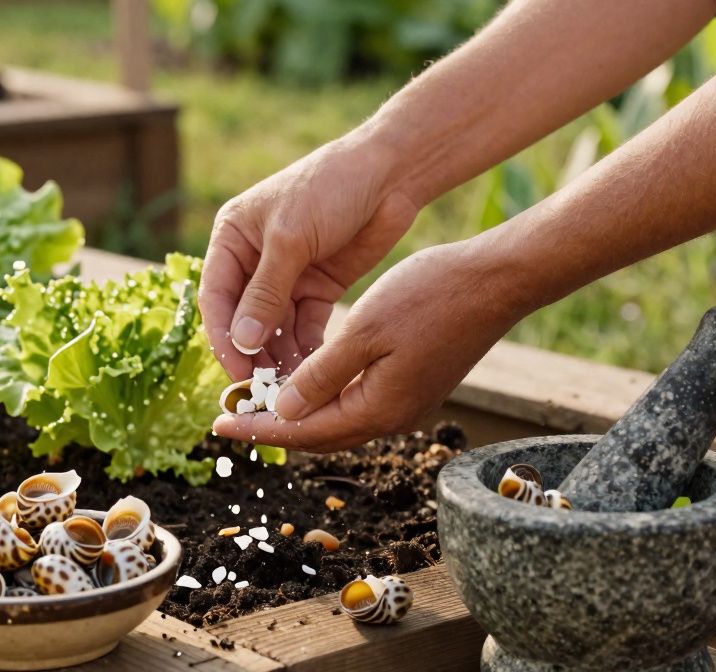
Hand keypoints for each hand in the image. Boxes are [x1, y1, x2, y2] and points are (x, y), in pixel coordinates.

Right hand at [198, 135, 419, 381]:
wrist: (390, 173)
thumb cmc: (330, 188)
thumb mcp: (291, 238)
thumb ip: (265, 292)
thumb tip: (240, 342)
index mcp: (232, 238)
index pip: (217, 297)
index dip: (223, 338)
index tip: (237, 372)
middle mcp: (254, 260)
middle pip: (243, 319)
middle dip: (251, 354)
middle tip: (262, 391)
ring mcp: (287, 276)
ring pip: (274, 329)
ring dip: (278, 357)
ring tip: (289, 389)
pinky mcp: (318, 288)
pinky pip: (304, 327)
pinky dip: (306, 349)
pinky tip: (312, 373)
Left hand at [212, 241, 524, 451]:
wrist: (496, 281)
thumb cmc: (430, 296)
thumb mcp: (364, 330)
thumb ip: (321, 375)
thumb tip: (282, 412)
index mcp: (379, 409)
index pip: (304, 432)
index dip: (258, 428)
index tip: (218, 424)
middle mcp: (393, 416)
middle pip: (320, 435)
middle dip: (273, 426)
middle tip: (230, 415)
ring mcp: (406, 403)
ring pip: (338, 420)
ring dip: (298, 412)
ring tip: (258, 399)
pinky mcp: (414, 385)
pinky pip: (357, 402)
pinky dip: (324, 396)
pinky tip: (304, 379)